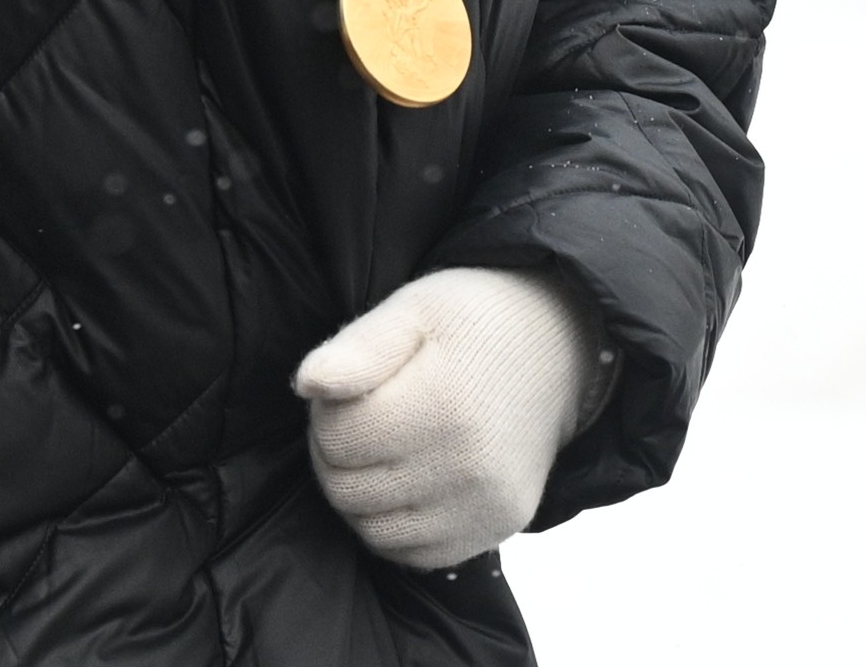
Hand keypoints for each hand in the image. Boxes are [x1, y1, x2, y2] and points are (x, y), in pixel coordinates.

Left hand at [294, 266, 605, 570]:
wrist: (557, 346)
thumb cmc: (474, 320)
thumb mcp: (413, 309)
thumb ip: (359, 348)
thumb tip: (308, 384)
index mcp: (443, 405)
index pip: (336, 440)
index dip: (326, 413)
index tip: (349, 389)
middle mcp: (469, 467)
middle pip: (348, 491)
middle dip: (336, 455)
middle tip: (361, 418)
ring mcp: (486, 506)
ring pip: (374, 532)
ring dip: (360, 494)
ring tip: (382, 449)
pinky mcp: (498, 527)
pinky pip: (416, 555)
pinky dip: (396, 525)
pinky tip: (407, 482)